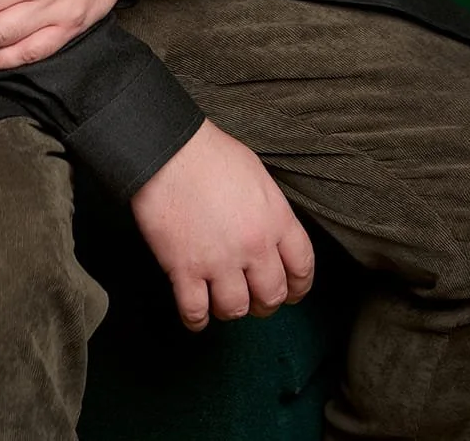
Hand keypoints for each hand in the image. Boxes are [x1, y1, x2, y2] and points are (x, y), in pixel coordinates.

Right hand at [130, 119, 313, 329]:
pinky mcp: (184, 270)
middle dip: (263, 302)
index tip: (291, 293)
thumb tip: (269, 233)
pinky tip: (195, 311)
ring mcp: (219, 261)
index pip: (302, 267)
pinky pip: (195, 313)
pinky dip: (196, 318)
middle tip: (252, 298)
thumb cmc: (209, 154)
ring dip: (229, 308)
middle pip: (271, 296)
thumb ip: (269, 211)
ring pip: (235, 309)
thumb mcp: (256, 175)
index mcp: (276, 219)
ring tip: (219, 298)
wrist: (167, 150)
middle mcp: (253, 246)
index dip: (299, 286)